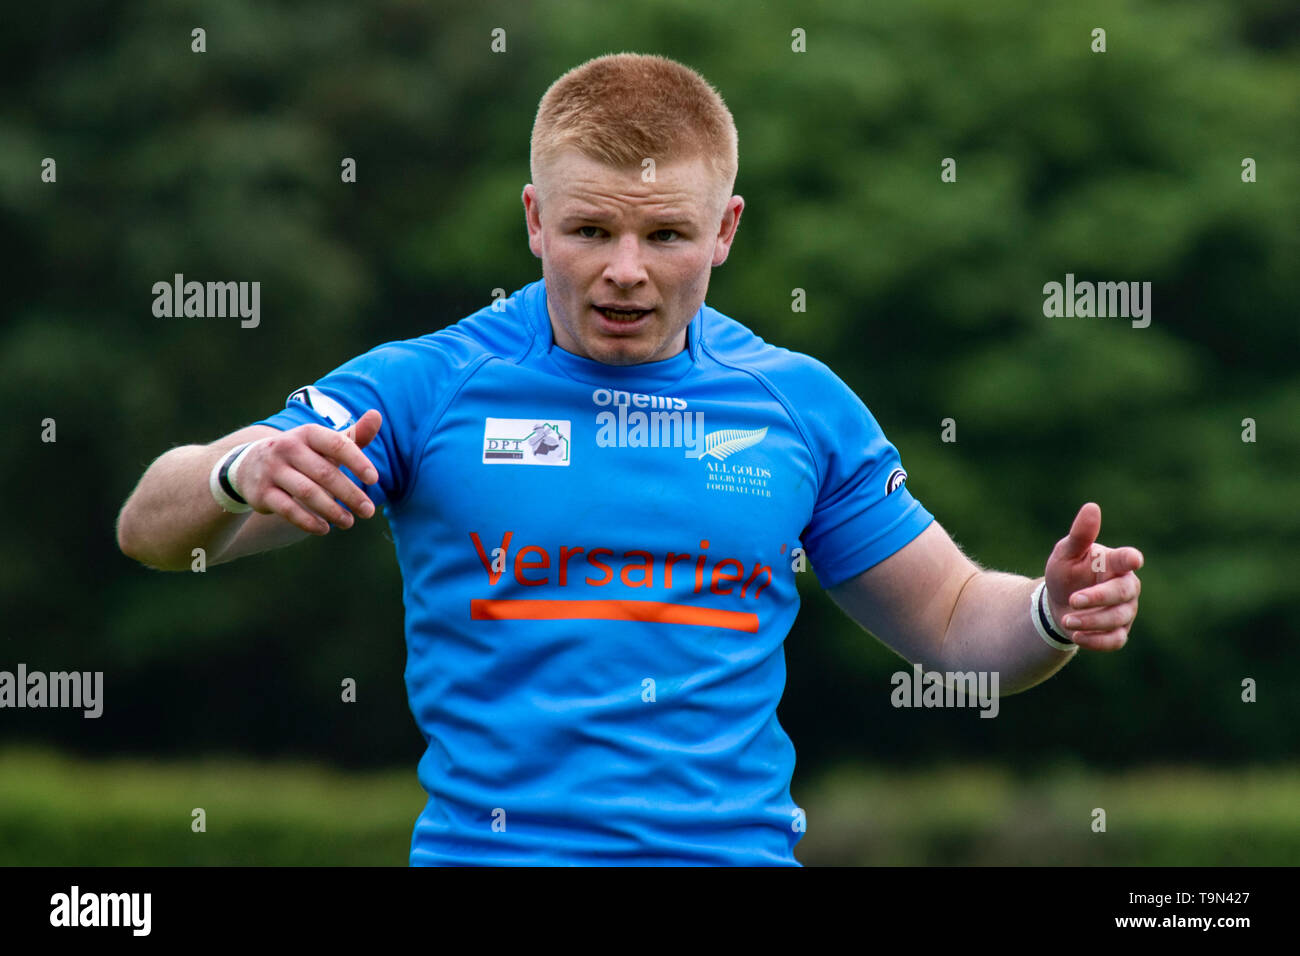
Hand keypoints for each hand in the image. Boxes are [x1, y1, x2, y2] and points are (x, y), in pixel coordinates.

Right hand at [234, 410, 382, 534]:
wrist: (248, 465)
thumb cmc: (301, 455)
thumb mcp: (324, 443)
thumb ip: (352, 435)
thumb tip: (377, 414)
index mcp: (308, 433)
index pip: (336, 444)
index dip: (357, 461)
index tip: (374, 479)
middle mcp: (287, 448)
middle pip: (324, 473)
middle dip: (350, 494)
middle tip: (369, 511)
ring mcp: (272, 470)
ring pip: (307, 492)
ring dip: (332, 511)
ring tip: (349, 523)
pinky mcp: (261, 493)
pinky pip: (288, 509)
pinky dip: (308, 521)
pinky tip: (324, 529)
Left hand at [1043, 502, 1142, 650]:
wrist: (1058, 602)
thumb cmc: (1067, 572)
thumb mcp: (1066, 553)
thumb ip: (1079, 535)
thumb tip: (1091, 507)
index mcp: (1115, 563)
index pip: (1126, 560)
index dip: (1130, 559)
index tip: (1134, 560)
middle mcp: (1126, 586)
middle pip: (1122, 593)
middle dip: (1098, 598)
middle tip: (1072, 600)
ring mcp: (1125, 610)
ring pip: (1118, 619)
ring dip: (1091, 621)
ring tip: (1066, 619)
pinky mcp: (1119, 631)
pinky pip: (1115, 640)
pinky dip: (1096, 640)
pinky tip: (1076, 635)